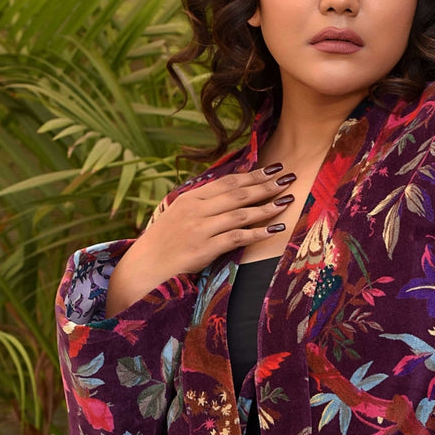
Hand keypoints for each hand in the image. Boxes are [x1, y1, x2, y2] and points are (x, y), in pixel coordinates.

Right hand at [104, 166, 296, 315]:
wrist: (146, 265)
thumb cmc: (165, 240)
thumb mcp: (180, 214)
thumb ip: (203, 203)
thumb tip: (231, 192)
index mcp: (191, 198)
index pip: (228, 182)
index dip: (253, 175)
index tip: (273, 169)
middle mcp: (196, 209)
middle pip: (237, 194)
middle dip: (265, 185)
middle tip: (288, 178)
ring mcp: (199, 229)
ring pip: (240, 213)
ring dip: (266, 206)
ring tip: (286, 200)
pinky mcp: (204, 249)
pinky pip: (236, 238)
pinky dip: (257, 233)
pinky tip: (274, 230)